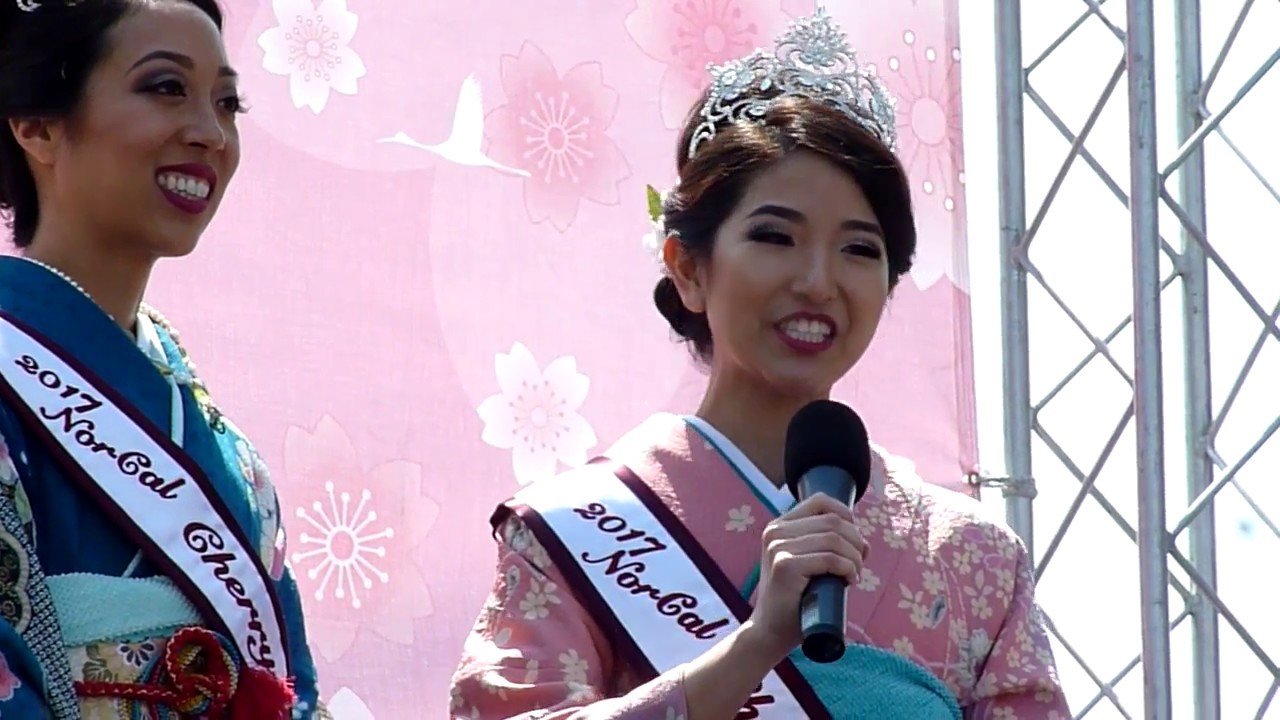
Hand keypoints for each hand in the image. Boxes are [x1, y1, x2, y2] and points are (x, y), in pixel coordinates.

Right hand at [743, 494, 867, 661]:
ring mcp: (778, 547)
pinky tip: (849, 581)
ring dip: (854, 558)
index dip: (846, 515)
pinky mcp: (785, 566)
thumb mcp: (807, 563)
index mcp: (779, 526)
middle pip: (833, 521)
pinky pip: (831, 559)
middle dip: (856, 541)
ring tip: (853, 575)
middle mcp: (776, 532)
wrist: (770, 631)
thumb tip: (862, 539)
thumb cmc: (795, 599)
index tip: (854, 540)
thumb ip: (825, 545)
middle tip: (859, 564)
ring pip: (834, 539)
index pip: (820, 501)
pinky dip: (848, 568)